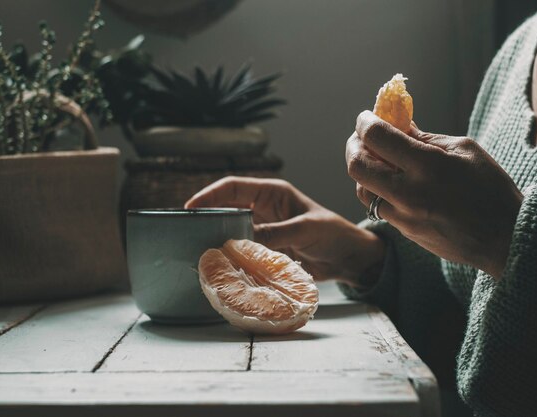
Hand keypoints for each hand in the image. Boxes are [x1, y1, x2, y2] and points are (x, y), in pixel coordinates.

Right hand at [185, 176, 385, 285]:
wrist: (348, 258)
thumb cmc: (333, 234)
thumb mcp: (305, 229)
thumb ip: (275, 233)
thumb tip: (242, 240)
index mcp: (272, 193)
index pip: (234, 187)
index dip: (210, 194)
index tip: (191, 207)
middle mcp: (263, 208)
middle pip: (227, 208)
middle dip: (208, 216)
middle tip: (188, 229)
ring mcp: (263, 229)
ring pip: (231, 229)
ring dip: (217, 237)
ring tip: (197, 247)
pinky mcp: (265, 248)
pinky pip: (241, 248)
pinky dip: (230, 254)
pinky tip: (219, 262)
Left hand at [346, 111, 522, 278]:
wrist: (504, 238)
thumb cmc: (490, 188)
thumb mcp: (464, 150)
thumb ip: (425, 138)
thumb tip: (397, 124)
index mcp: (427, 165)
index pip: (377, 137)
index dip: (365, 122)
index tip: (366, 118)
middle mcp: (408, 192)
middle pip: (357, 165)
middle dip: (354, 145)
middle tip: (361, 137)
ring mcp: (403, 216)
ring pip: (361, 189)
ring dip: (362, 170)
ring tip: (375, 159)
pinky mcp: (403, 231)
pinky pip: (376, 207)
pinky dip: (375, 189)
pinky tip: (388, 181)